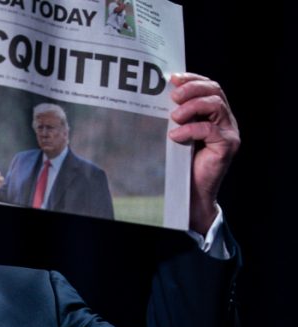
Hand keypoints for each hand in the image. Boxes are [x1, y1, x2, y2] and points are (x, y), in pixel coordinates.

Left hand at [169, 73, 239, 234]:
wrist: (189, 190)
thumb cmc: (180, 161)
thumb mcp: (177, 132)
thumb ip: (175, 115)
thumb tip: (154, 96)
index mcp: (214, 113)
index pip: (209, 86)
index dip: (192, 78)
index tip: (172, 78)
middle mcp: (226, 119)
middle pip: (215, 90)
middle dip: (192, 88)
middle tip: (173, 96)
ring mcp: (229, 132)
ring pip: (216, 105)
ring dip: (192, 106)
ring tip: (174, 116)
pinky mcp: (227, 145)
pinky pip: (210, 129)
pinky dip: (191, 129)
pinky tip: (175, 135)